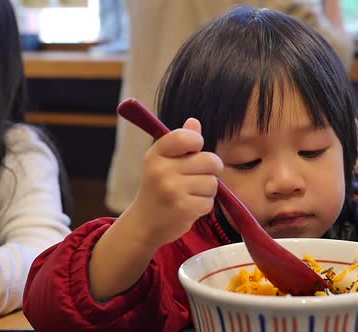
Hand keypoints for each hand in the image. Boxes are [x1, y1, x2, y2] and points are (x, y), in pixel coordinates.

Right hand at [127, 118, 222, 247]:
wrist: (144, 224)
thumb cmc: (158, 188)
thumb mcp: (163, 162)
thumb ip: (181, 142)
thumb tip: (194, 121)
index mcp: (156, 154)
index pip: (186, 137)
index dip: (197, 143)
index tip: (195, 150)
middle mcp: (162, 170)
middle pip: (210, 161)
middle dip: (210, 170)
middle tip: (197, 177)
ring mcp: (173, 190)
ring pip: (212, 182)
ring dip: (207, 190)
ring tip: (189, 194)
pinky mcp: (184, 208)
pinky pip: (209, 201)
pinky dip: (203, 205)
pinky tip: (188, 207)